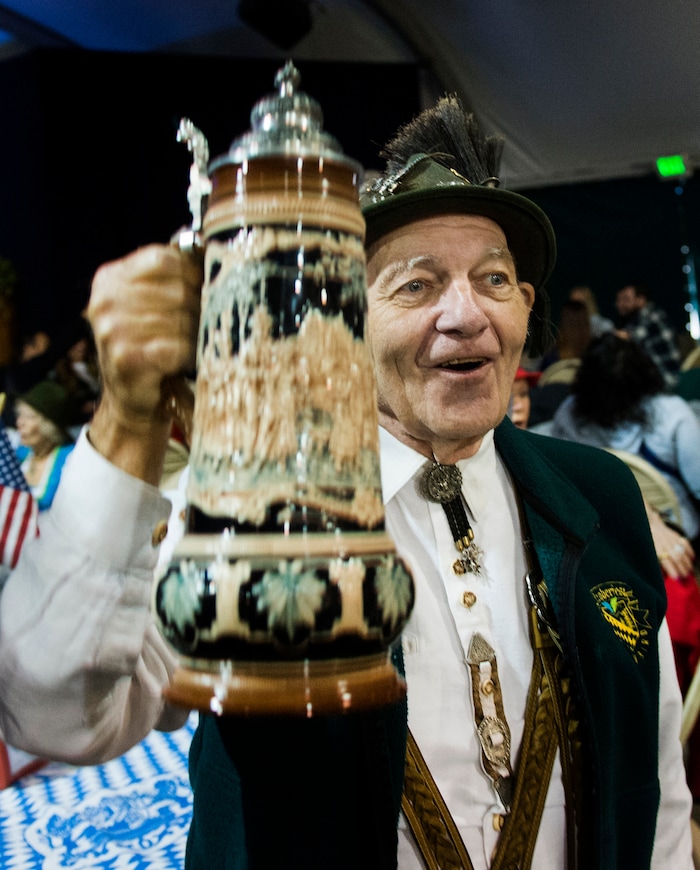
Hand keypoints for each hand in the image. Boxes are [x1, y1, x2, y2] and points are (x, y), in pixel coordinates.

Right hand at [86, 244, 201, 482]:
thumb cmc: (149, 346)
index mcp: (110, 278)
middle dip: (197, 309)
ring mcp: (112, 329)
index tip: (204, 290)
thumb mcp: (150, 304)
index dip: (193, 274)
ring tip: (192, 344)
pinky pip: (175, 346)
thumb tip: (214, 254)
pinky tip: (183, 361)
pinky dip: (187, 354)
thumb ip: (170, 278)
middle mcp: (106, 300)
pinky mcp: (126, 357)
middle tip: (203, 325)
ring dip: (194, 335)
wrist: (130, 399)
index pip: (164, 259)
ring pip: (179, 319)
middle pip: (176, 290)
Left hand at [645, 501, 695, 578]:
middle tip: (685, 577)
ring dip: (687, 563)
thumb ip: (654, 562)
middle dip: (682, 568)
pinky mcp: (676, 535)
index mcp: (655, 548)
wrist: (649, 525)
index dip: (672, 569)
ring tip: (689, 571)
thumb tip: (662, 576)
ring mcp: (671, 539)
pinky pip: (686, 543)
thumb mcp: (647, 551)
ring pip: (682, 552)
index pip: (665, 560)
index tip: (676, 577)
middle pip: (676, 557)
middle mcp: (664, 543)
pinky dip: (690, 551)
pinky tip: (692, 559)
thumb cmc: (647, 542)